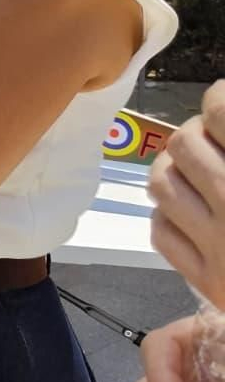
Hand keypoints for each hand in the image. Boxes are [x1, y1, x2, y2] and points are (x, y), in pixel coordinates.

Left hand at [149, 80, 224, 307]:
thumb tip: (222, 108)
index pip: (222, 110)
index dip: (220, 100)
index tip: (222, 105)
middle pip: (186, 142)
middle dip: (195, 133)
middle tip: (211, 138)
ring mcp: (221, 244)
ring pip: (163, 183)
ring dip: (172, 170)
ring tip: (193, 172)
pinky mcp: (208, 281)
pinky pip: (162, 232)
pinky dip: (167, 216)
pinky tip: (189, 213)